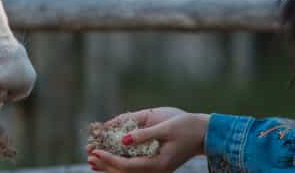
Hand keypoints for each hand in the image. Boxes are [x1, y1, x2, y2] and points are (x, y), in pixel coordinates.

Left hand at [86, 107, 209, 172]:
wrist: (205, 133)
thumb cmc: (188, 127)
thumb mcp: (166, 127)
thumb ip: (144, 134)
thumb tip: (122, 140)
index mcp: (158, 164)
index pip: (127, 166)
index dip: (109, 159)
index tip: (95, 152)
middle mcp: (156, 170)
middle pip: (125, 172)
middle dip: (105, 164)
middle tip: (89, 156)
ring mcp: (157, 169)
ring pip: (128, 172)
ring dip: (110, 166)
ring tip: (93, 161)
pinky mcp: (157, 164)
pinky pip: (134, 168)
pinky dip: (120, 164)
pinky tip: (111, 159)